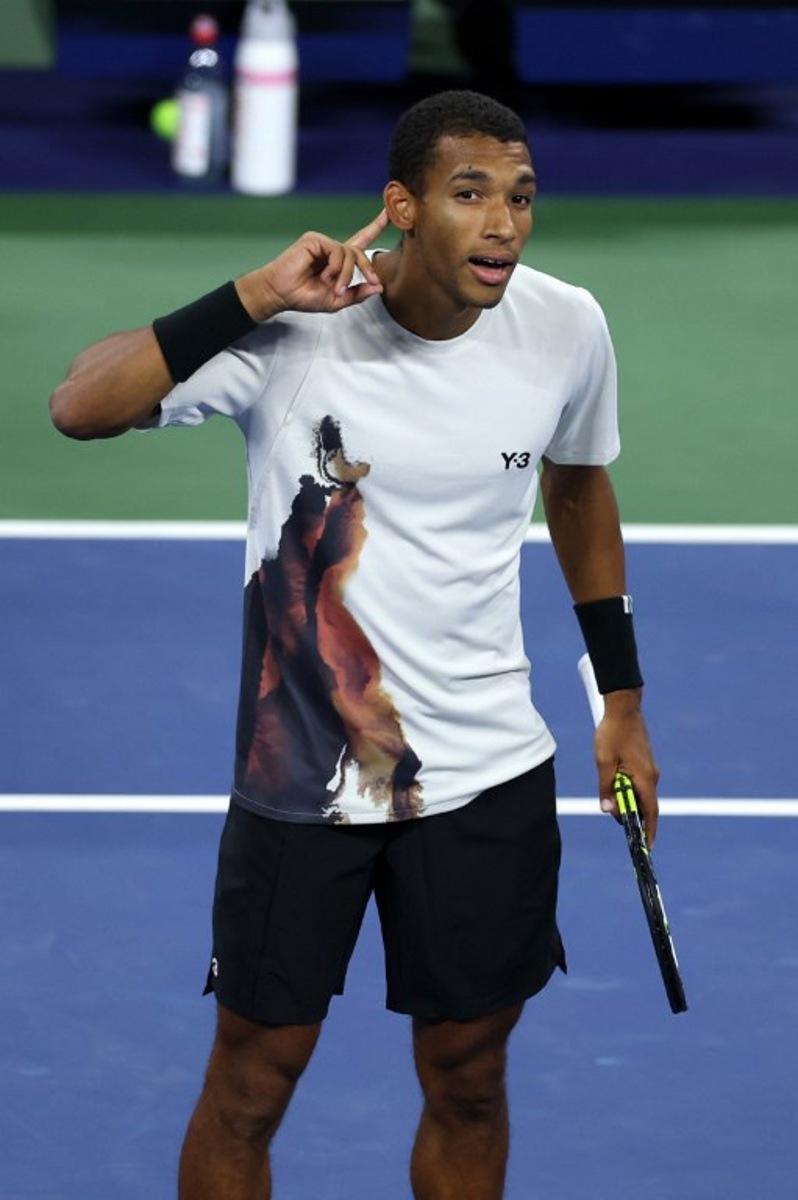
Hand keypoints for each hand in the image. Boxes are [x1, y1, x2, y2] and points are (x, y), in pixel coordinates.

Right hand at [235, 210, 388, 320]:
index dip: (376, 226)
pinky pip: (337, 251)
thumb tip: (379, 287)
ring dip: (347, 274)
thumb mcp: (337, 301)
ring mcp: (323, 242)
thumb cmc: (304, 297)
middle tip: (372, 282)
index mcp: (338, 260)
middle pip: (359, 251)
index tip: (389, 212)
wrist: (281, 294)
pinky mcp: (314, 239)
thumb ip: (357, 294)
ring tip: (335, 287)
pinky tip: (325, 276)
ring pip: (349, 253)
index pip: (361, 240)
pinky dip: (335, 267)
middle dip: (368, 268)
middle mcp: (332, 248)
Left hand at [594, 690, 659, 845]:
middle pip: (645, 805)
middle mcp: (652, 777)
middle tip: (617, 820)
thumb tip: (609, 810)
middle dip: (633, 816)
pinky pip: (639, 784)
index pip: (650, 812)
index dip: (649, 831)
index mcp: (644, 778)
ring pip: (641, 794)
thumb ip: (606, 787)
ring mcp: (650, 770)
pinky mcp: (645, 764)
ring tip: (612, 799)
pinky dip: (629, 791)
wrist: (623, 708)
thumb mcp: (604, 761)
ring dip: (628, 801)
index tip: (647, 847)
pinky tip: (615, 785)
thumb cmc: (612, 733)